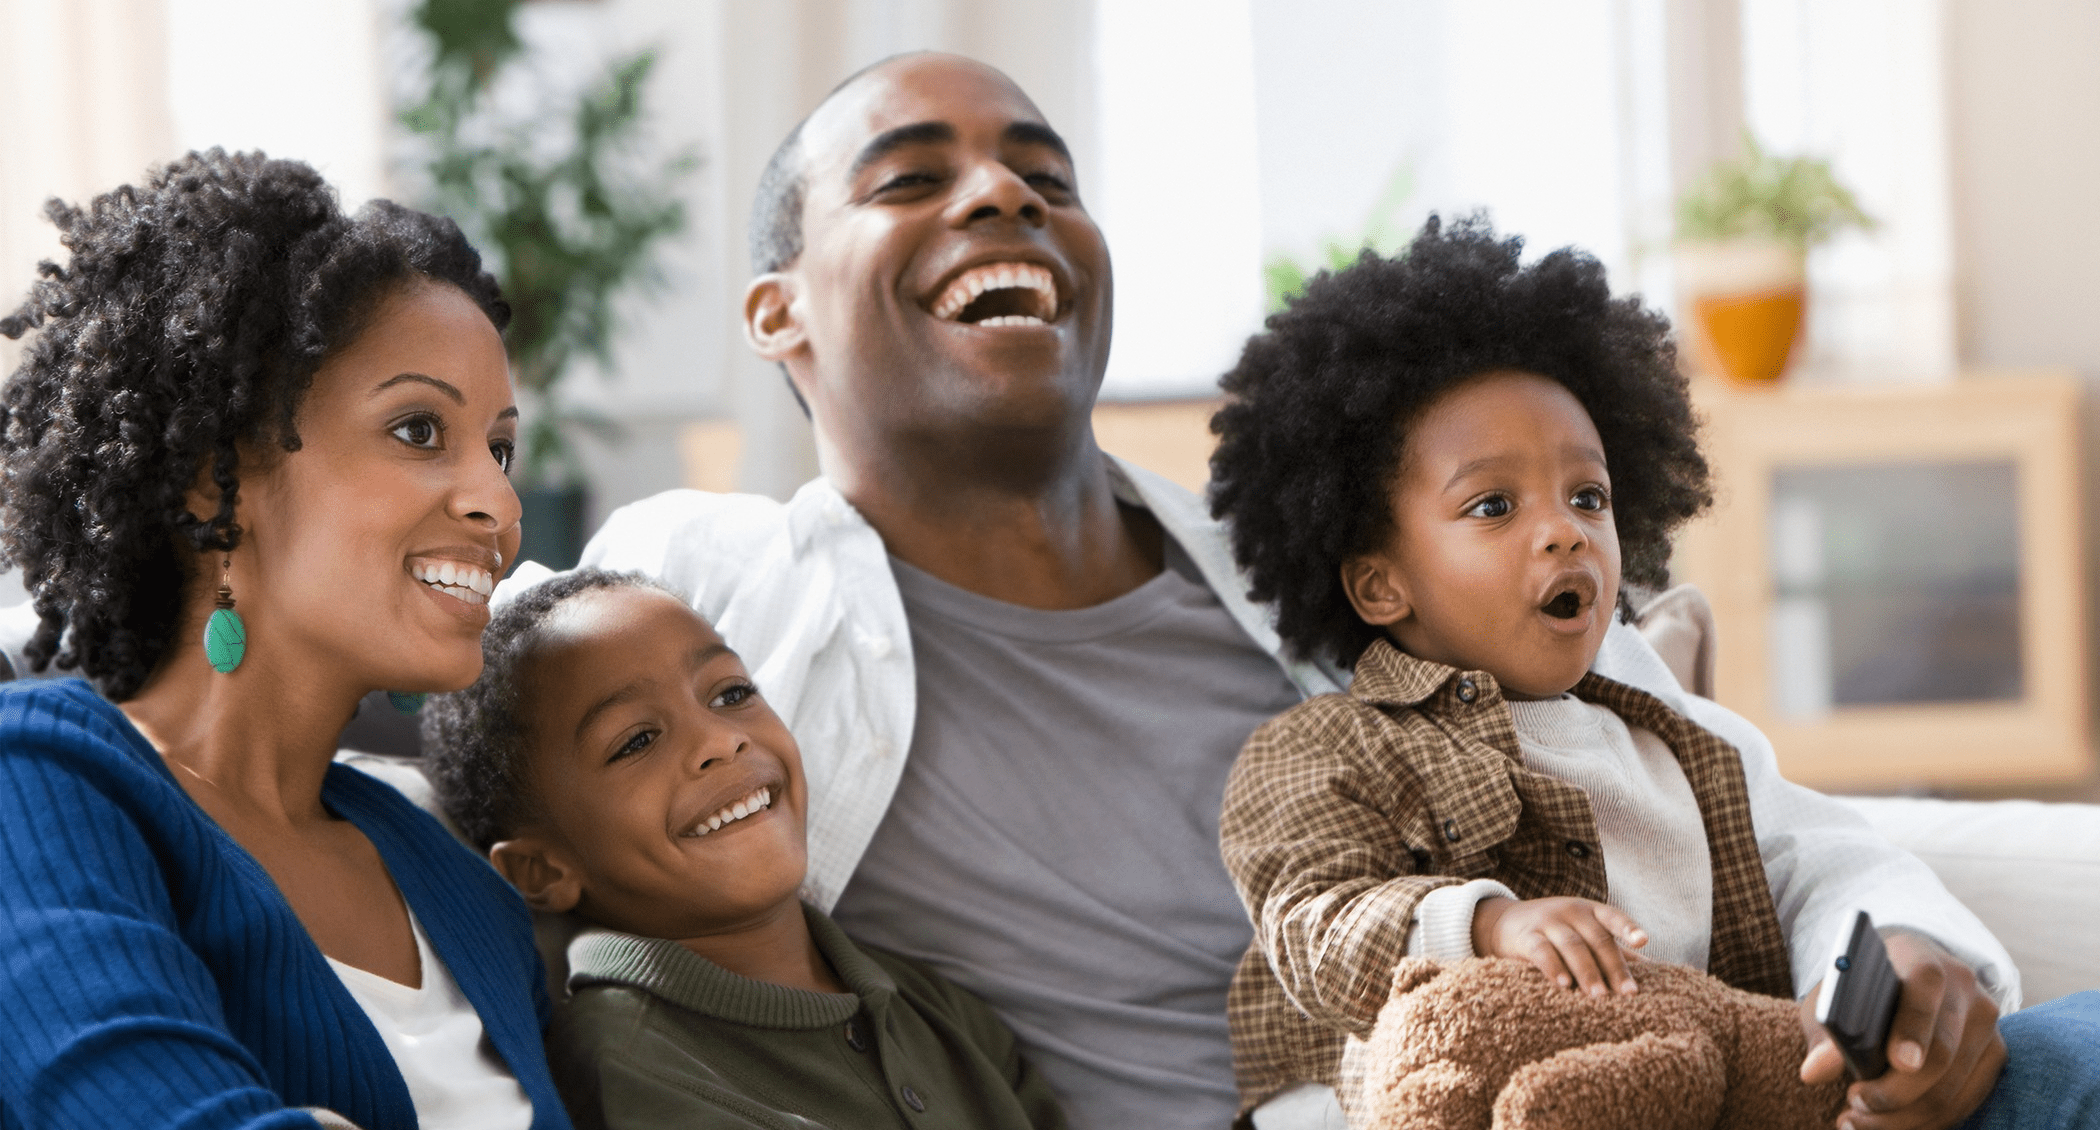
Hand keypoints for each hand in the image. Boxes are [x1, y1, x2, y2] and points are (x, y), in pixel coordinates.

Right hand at [1471, 896, 1645, 995]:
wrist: (1504, 923)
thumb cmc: (1556, 932)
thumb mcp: (1584, 933)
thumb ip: (1614, 949)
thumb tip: (1655, 970)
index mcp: (1590, 911)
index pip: (1613, 917)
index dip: (1629, 928)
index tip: (1644, 941)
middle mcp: (1571, 911)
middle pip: (1597, 938)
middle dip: (1614, 967)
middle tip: (1627, 994)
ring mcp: (1547, 921)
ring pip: (1572, 945)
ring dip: (1587, 972)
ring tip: (1599, 996)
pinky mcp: (1526, 935)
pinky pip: (1542, 951)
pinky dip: (1554, 967)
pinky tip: (1565, 985)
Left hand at [1797, 930, 2004, 1129]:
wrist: (1903, 980)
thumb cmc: (1860, 992)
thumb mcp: (1832, 1000)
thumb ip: (1824, 1033)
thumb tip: (1813, 1072)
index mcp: (1920, 957)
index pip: (1925, 985)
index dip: (1914, 1026)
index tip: (1897, 1062)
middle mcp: (1964, 986)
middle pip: (1942, 1051)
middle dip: (1896, 1090)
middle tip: (1855, 1104)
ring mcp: (1986, 1022)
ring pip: (1953, 1087)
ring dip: (1905, 1116)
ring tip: (1858, 1122)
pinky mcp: (1994, 1054)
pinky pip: (1965, 1101)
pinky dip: (1926, 1122)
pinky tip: (1890, 1125)